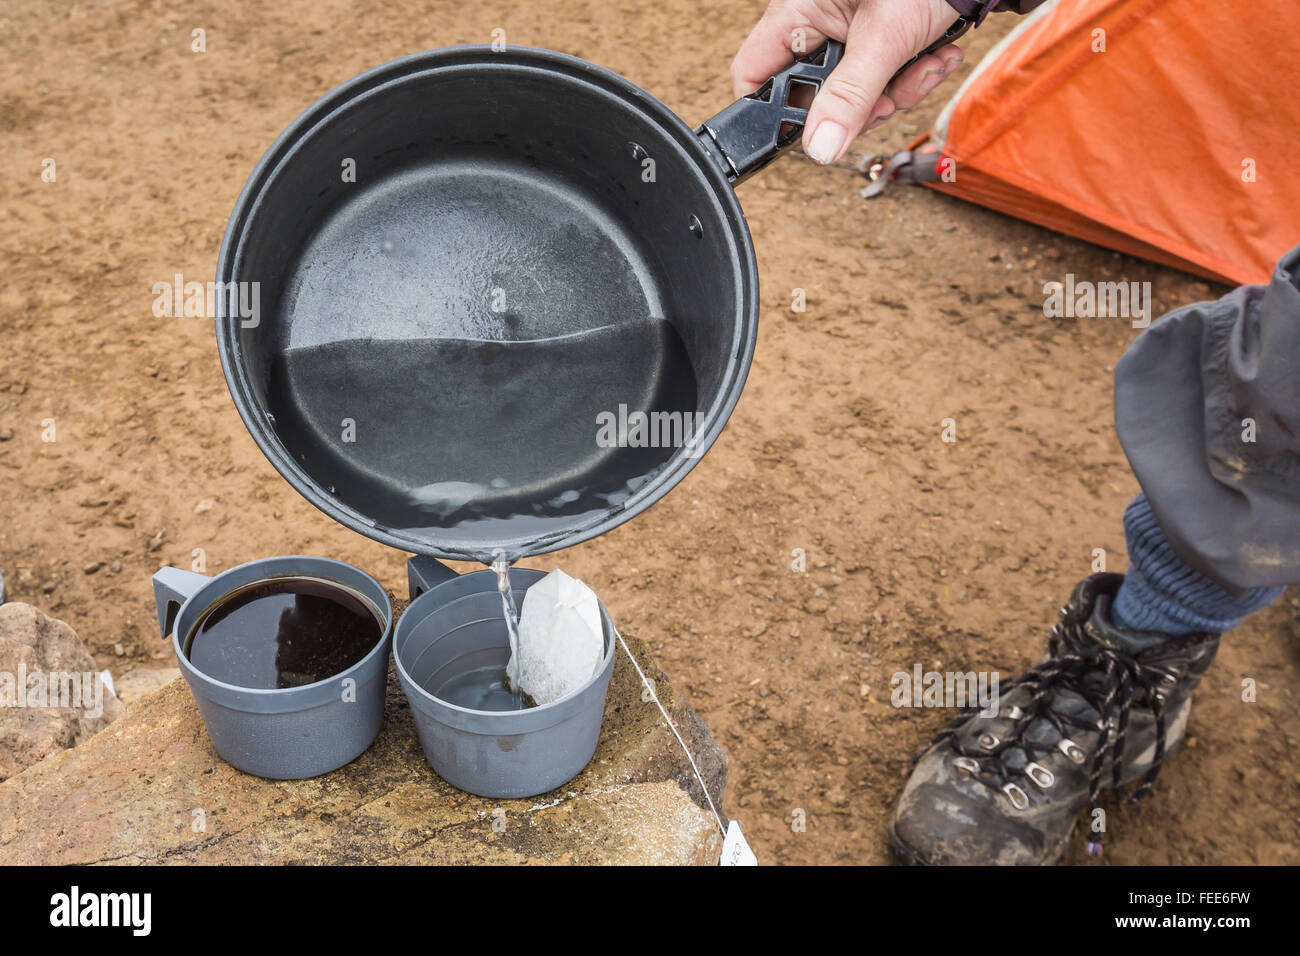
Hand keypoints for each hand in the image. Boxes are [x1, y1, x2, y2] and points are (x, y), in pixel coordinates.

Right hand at [731, 0, 964, 165]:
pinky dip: (914, 78)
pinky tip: (935, 56)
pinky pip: (885, 84)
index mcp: (797, 13)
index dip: (772, 113)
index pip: (754, 75)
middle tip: (884, 101)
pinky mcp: (882, 45)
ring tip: (923, 66)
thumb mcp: (884, 39)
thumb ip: (850, 97)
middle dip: (856, 107)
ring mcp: (850, 38)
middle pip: (812, 97)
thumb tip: (820, 149)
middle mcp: (818, 27)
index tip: (809, 135)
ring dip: (896, 94)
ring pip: (854, 98)